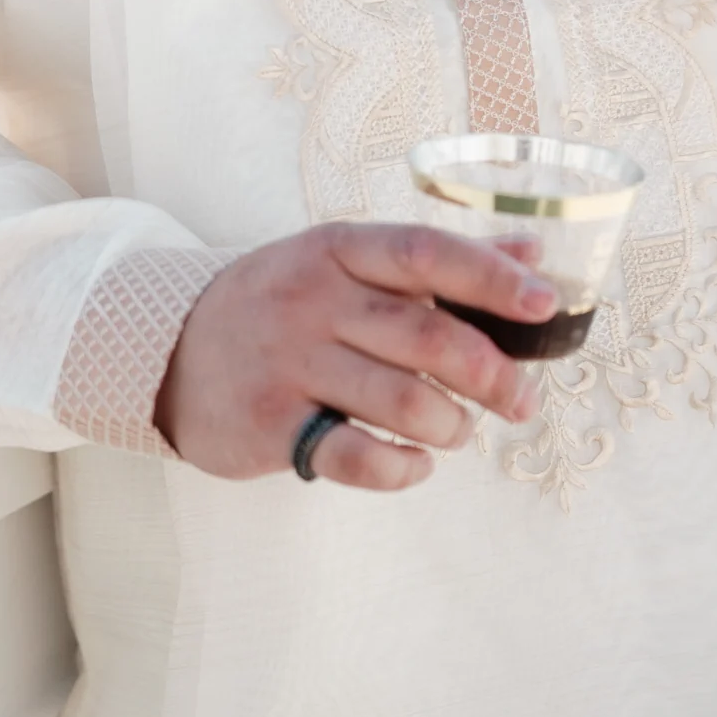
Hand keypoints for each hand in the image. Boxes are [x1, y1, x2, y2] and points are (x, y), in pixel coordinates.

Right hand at [156, 221, 558, 491]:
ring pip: (403, 403)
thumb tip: (533, 248)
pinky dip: (403, 468)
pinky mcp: (271, 425)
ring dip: (451, 426)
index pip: (426, 252)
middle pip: (426, 338)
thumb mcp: (346, 263)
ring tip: (457, 430)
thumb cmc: (283, 305)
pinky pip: (358, 457)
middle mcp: (312, 301)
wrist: (169, 351)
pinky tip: (414, 462)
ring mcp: (288, 364)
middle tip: (521, 401)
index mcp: (338, 250)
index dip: (493, 278)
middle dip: (492, 375)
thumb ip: (439, 261)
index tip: (547, 304)